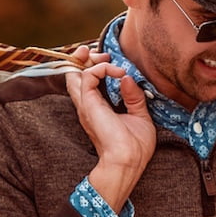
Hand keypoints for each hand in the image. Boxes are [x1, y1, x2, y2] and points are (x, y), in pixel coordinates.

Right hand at [65, 62, 156, 208]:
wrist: (128, 161)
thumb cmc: (135, 146)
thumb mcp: (139, 116)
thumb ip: (133, 97)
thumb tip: (128, 78)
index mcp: (98, 108)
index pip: (87, 81)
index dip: (95, 66)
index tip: (113, 64)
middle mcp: (88, 105)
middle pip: (75, 74)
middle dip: (86, 58)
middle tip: (104, 55)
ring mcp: (86, 104)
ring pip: (75, 72)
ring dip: (89, 59)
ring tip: (107, 58)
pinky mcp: (89, 103)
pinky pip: (89, 76)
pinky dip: (102, 68)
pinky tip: (118, 73)